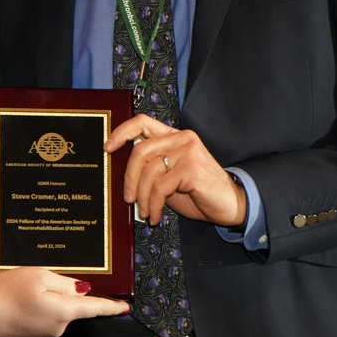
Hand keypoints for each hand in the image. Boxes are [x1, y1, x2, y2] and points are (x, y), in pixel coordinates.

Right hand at [0, 268, 128, 336]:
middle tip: (50, 274)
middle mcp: (58, 325)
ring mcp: (45, 329)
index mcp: (63, 311)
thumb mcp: (39, 276)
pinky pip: (45, 311)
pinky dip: (40, 300)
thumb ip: (65, 283)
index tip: (125, 306)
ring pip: (58, 306)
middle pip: (74, 303)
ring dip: (51, 293)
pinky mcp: (33, 329)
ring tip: (30, 281)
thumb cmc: (6, 294)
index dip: (111, 306)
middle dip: (68, 289)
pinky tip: (25, 292)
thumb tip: (83, 289)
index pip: (95, 308)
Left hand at [104, 113, 246, 227]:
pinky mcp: (192, 168)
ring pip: (149, 172)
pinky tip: (156, 215)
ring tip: (146, 212)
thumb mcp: (170, 176)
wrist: (229, 205)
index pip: (142, 122)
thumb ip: (152, 168)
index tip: (107, 148)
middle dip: (129, 178)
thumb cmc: (198, 192)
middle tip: (128, 198)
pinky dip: (154, 205)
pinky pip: (160, 187)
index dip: (121, 132)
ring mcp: (188, 151)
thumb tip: (124, 176)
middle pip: (140, 151)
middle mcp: (181, 138)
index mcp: (174, 136)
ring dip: (143, 198)